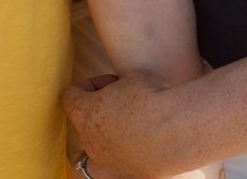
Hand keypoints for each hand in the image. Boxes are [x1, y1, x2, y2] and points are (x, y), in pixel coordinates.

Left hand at [65, 71, 189, 178]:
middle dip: (99, 112)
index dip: (90, 84)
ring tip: (127, 129)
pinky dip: (124, 158)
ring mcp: (107, 164)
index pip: (71, 97)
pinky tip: (142, 146)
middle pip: (82, 125)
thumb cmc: (150, 98)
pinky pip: (116, 169)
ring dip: (105, 141)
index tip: (110, 82)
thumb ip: (121, 86)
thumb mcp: (132, 77)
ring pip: (93, 157)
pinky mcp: (127, 175)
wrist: (175, 130)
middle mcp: (90, 143)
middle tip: (121, 104)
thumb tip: (126, 94)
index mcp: (84, 114)